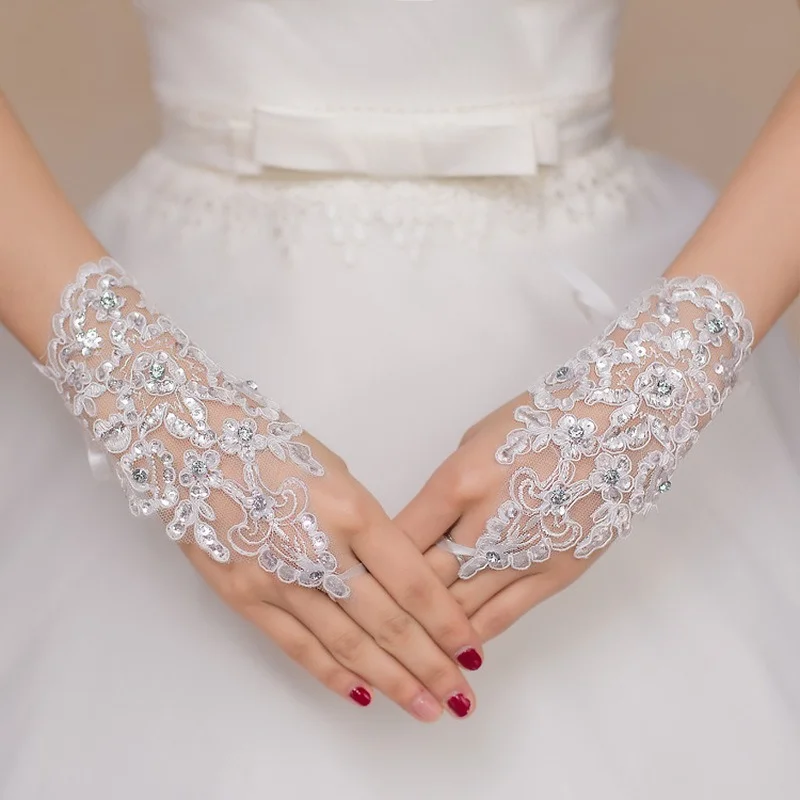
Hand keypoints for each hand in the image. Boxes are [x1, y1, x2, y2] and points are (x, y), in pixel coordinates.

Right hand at [42, 258, 482, 721]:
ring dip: (390, 681)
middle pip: (387, 622)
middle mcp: (320, 551)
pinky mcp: (244, 596)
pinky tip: (362, 694)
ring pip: (346, 645)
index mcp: (352, 510)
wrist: (190, 442)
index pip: (413, 582)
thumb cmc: (271, 444)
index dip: (446, 622)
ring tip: (424, 707)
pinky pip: (296, 647)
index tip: (470, 648)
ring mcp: (279, 579)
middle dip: (429, 664)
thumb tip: (394, 571)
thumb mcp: (336, 471)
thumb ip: (367, 524)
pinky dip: (332, 674)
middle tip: (460, 696)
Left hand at [397, 277, 751, 641]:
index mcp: (457, 482)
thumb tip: (423, 529)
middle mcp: (485, 525)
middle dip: (393, 606)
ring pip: (460, 607)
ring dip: (429, 632)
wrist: (618, 422)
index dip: (372, 565)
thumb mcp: (474, 440)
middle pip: (423, 579)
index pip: (398, 538)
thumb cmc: (539, 418)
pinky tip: (455, 650)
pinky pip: (504, 615)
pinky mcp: (556, 573)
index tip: (359, 582)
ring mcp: (522, 554)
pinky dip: (475, 634)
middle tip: (371, 627)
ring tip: (404, 653)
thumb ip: (445, 490)